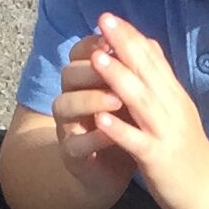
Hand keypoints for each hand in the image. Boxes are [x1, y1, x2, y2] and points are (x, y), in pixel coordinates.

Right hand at [53, 39, 137, 193]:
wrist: (120, 170)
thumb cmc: (127, 125)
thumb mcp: (133, 96)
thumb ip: (133, 71)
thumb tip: (144, 38)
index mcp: (85, 80)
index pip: (80, 53)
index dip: (92, 45)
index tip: (110, 41)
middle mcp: (71, 98)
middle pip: (69, 74)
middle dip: (91, 69)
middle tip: (115, 66)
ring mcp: (68, 126)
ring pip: (64, 105)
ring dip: (90, 100)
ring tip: (116, 100)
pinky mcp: (71, 154)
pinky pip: (75, 143)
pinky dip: (93, 137)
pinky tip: (111, 134)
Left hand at [84, 13, 208, 208]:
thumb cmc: (186, 151)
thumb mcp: (176, 109)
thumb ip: (160, 80)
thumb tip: (147, 45)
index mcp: (174, 95)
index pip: (152, 58)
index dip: (131, 36)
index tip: (109, 16)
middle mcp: (172, 108)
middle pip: (147, 71)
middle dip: (124, 44)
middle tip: (103, 20)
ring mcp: (166, 133)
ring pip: (140, 101)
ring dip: (118, 78)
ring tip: (97, 58)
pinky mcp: (158, 159)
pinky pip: (137, 142)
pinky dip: (119, 129)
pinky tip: (100, 118)